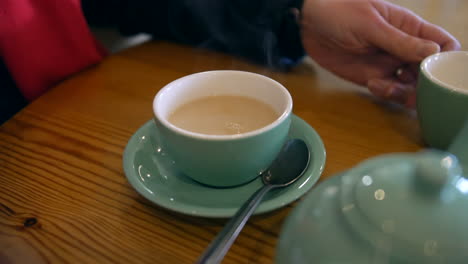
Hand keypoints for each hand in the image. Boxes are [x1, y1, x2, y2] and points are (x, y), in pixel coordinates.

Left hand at [300, 0, 460, 106]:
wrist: (307, 24)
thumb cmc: (339, 12)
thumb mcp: (370, 25)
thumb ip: (399, 41)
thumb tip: (432, 52)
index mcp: (409, 28)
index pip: (443, 44)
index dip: (445, 60)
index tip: (436, 71)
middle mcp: (403, 48)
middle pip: (429, 72)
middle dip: (425, 84)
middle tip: (411, 88)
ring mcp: (388, 64)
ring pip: (411, 85)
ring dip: (406, 92)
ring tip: (388, 87)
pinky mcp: (372, 77)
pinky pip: (389, 90)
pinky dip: (387, 93)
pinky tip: (373, 84)